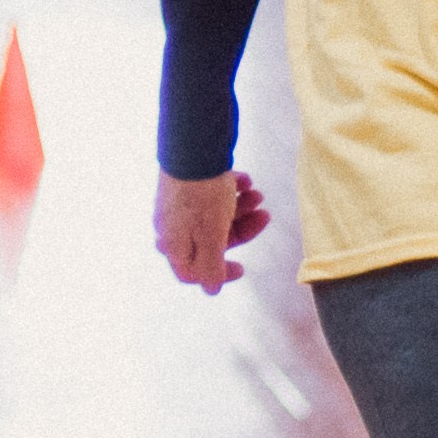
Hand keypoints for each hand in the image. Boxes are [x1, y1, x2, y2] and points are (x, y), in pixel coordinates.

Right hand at [154, 168, 272, 294]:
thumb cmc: (202, 196)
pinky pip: (211, 194)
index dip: (219, 273)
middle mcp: (173, 226)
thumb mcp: (212, 237)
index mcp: (174, 244)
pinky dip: (231, 189)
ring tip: (259, 195)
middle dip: (241, 229)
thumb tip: (211, 290)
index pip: (192, 272)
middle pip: (210, 240)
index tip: (242, 266)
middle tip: (264, 214)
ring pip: (214, 215)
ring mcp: (179, 203)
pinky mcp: (187, 183)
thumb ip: (211, 266)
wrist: (192, 147)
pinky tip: (245, 180)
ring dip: (241, 207)